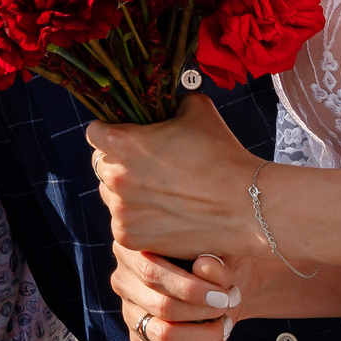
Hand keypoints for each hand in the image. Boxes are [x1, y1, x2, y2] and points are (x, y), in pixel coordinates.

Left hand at [85, 93, 256, 258]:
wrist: (246, 205)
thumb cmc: (223, 155)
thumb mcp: (197, 108)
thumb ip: (170, 102)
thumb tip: (165, 103)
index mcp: (122, 142)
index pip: (95, 132)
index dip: (111, 131)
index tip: (126, 136)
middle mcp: (114, 177)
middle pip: (101, 165)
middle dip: (120, 162)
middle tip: (150, 166)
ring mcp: (121, 211)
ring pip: (111, 196)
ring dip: (127, 192)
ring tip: (162, 192)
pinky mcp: (130, 237)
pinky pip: (123, 223)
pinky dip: (139, 219)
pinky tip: (165, 213)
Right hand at [114, 245, 255, 340]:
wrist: (218, 281)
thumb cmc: (215, 257)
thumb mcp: (219, 250)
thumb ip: (213, 259)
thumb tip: (204, 267)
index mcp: (132, 248)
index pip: (151, 274)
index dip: (189, 289)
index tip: (223, 294)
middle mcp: (122, 279)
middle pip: (160, 306)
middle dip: (203, 311)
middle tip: (229, 304)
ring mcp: (128, 311)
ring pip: (164, 335)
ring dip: (203, 335)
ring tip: (226, 324)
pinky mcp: (140, 339)